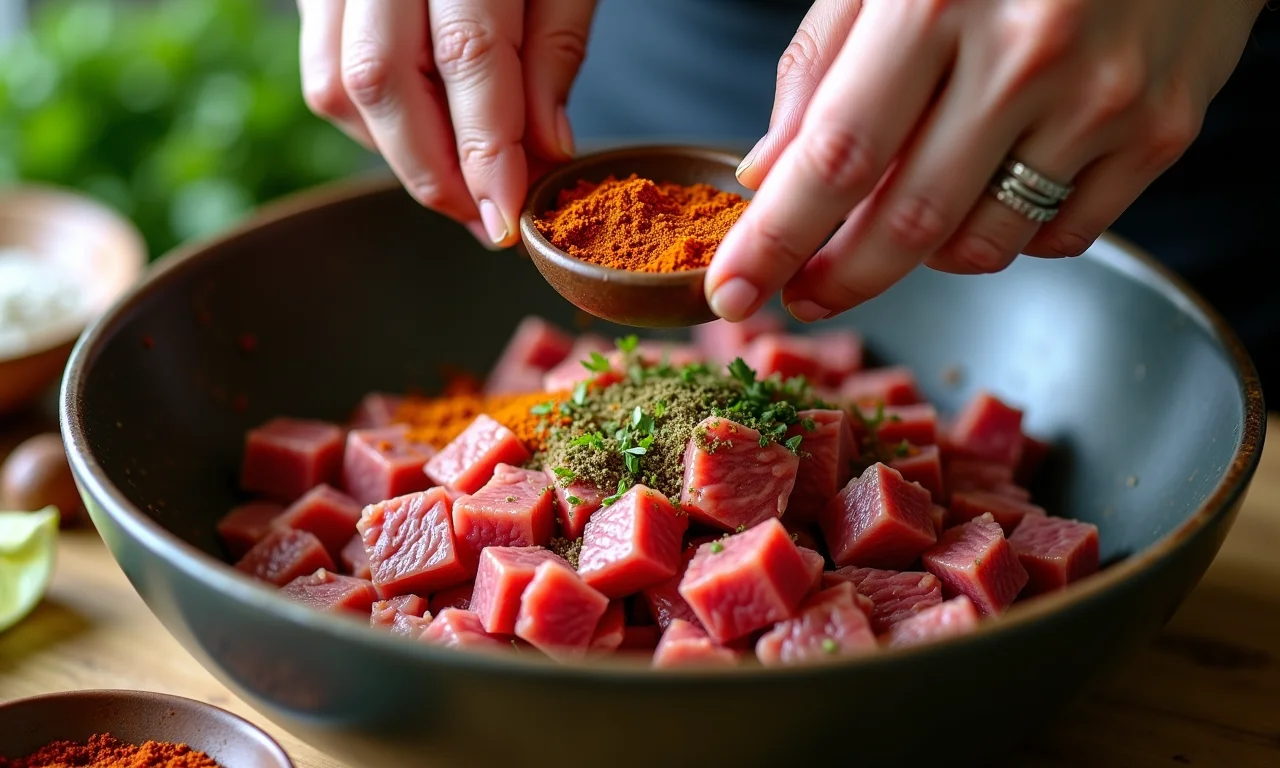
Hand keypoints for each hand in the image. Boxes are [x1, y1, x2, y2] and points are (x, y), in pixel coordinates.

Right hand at [297, 0, 596, 246]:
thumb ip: (555, 49)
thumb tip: (544, 150)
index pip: (466, 54)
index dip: (485, 149)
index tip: (506, 218)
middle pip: (381, 79)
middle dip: (432, 171)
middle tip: (482, 219)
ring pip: (338, 84)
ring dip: (398, 154)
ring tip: (460, 186)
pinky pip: (324, 69)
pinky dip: (372, 123)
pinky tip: (423, 136)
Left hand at [707, 0, 1267, 321]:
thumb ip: (824, 60)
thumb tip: (768, 173)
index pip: (836, 156)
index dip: (775, 240)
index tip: (731, 293)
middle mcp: (1027, 55)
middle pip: (906, 222)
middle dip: (837, 278)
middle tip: (803, 294)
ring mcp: (1104, 99)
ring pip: (981, 246)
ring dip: (922, 255)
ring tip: (902, 217)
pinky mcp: (1162, 131)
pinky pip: (1060, 236)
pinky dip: (1007, 236)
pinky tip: (989, 189)